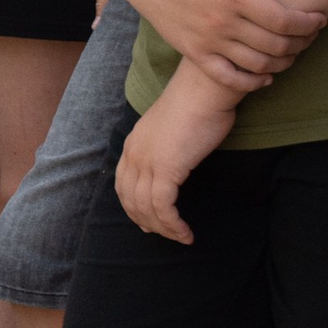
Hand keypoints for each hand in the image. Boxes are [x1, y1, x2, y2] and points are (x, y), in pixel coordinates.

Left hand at [115, 86, 236, 242]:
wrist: (203, 90)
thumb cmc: (196, 106)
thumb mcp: (170, 130)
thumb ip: (165, 147)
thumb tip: (174, 163)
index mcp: (133, 144)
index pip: (123, 184)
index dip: (132, 206)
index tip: (146, 221)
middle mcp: (134, 154)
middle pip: (130, 199)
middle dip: (146, 221)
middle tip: (165, 235)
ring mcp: (147, 161)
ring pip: (146, 207)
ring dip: (164, 228)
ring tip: (181, 237)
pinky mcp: (166, 168)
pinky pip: (163, 206)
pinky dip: (172, 224)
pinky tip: (185, 233)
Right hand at [118, 0, 325, 91]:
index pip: (284, 19)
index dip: (308, 23)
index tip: (319, 19)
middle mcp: (222, 22)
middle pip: (276, 45)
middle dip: (302, 43)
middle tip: (310, 36)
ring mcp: (207, 41)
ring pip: (258, 64)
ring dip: (283, 63)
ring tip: (292, 53)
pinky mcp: (195, 53)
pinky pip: (229, 77)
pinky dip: (252, 82)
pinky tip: (266, 76)